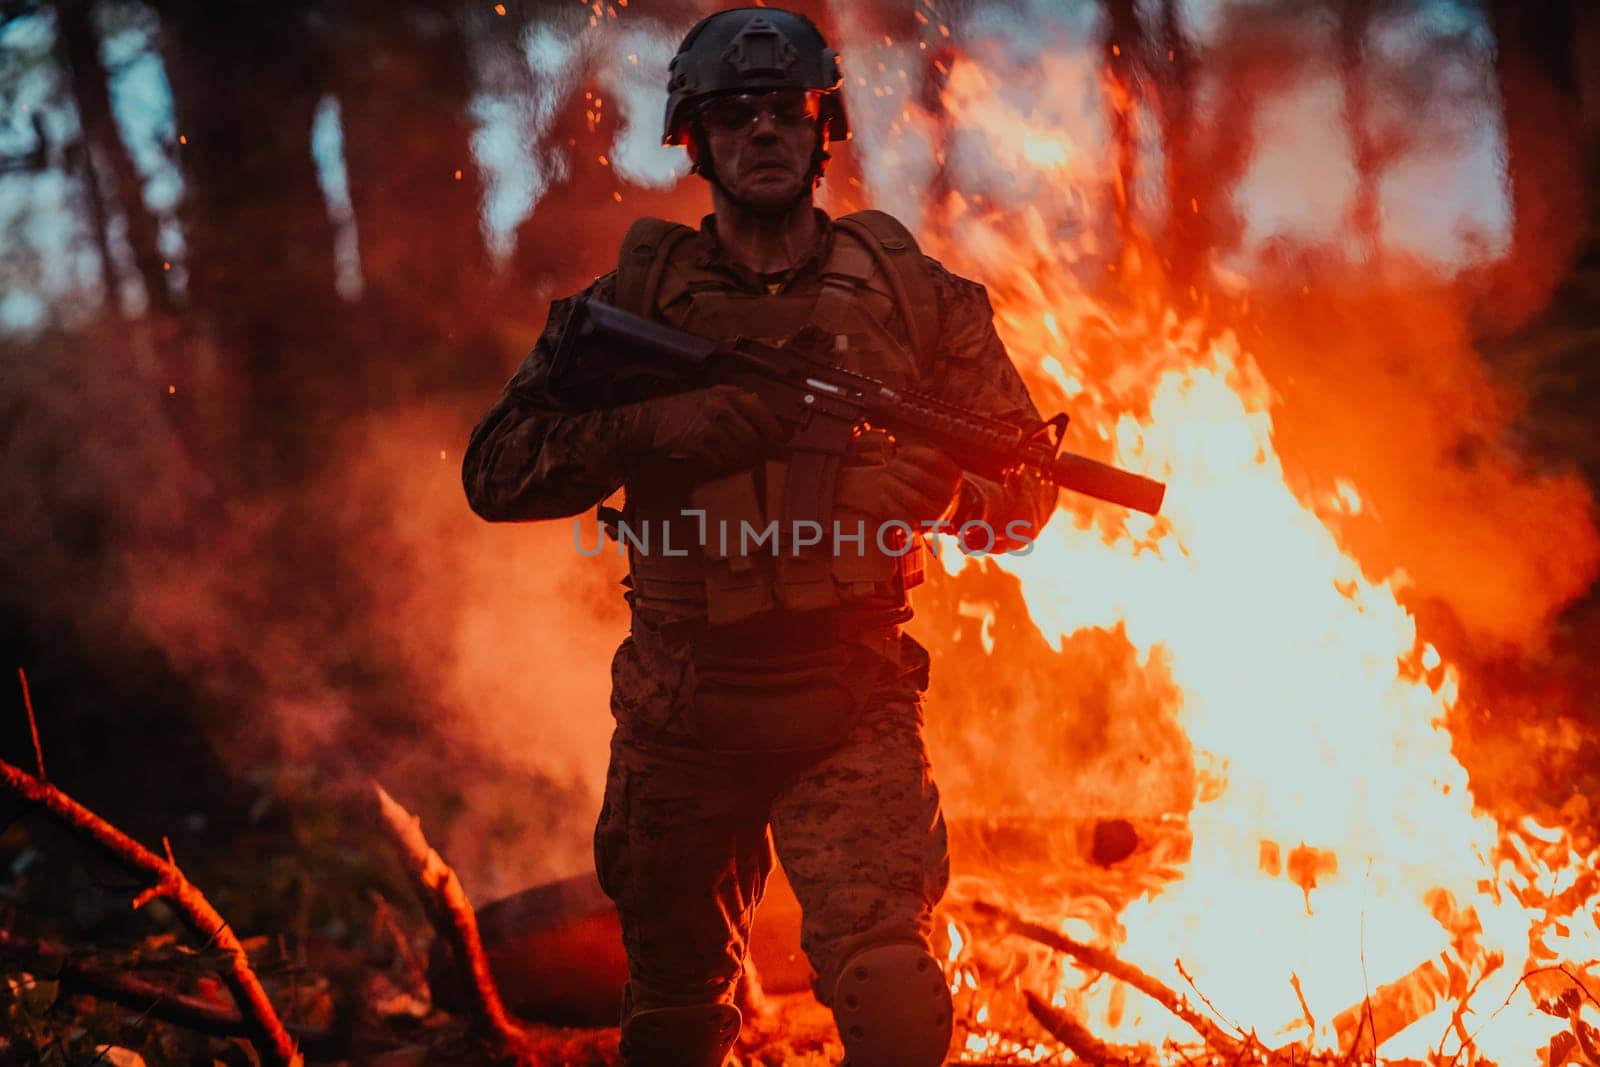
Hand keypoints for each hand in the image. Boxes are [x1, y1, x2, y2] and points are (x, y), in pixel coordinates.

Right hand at [629, 385, 782, 472]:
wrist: (647, 423)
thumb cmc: (677, 412)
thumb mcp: (706, 397)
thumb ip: (732, 404)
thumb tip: (761, 419)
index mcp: (725, 393)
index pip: (760, 409)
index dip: (773, 427)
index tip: (778, 438)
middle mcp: (721, 407)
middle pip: (752, 437)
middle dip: (751, 451)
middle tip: (747, 456)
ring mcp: (711, 425)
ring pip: (737, 452)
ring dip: (731, 460)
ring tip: (720, 457)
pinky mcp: (700, 443)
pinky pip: (719, 462)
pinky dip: (714, 466)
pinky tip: (706, 462)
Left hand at [875, 443, 962, 523]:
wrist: (933, 513)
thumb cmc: (927, 483)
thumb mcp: (932, 466)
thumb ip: (920, 451)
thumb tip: (897, 436)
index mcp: (954, 478)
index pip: (934, 459)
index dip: (913, 453)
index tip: (901, 452)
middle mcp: (949, 498)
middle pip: (919, 477)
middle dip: (898, 468)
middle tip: (889, 466)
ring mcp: (936, 515)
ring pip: (913, 499)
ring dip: (892, 485)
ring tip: (882, 478)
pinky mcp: (920, 528)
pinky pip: (903, 518)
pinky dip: (889, 505)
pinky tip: (882, 496)